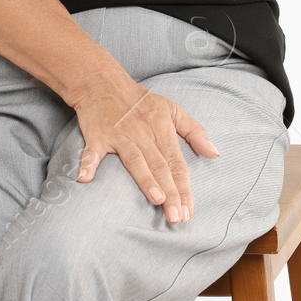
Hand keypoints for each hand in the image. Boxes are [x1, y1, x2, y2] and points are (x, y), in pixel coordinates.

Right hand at [70, 68, 220, 223]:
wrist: (104, 83)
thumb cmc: (141, 101)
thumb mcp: (173, 109)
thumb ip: (195, 132)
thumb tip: (214, 153)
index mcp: (163, 129)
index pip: (177, 163)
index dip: (184, 188)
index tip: (189, 211)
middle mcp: (143, 134)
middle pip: (160, 167)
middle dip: (170, 193)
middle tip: (177, 217)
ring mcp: (120, 135)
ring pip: (136, 161)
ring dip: (146, 181)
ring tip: (157, 200)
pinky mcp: (98, 136)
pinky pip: (92, 151)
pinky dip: (88, 163)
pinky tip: (85, 179)